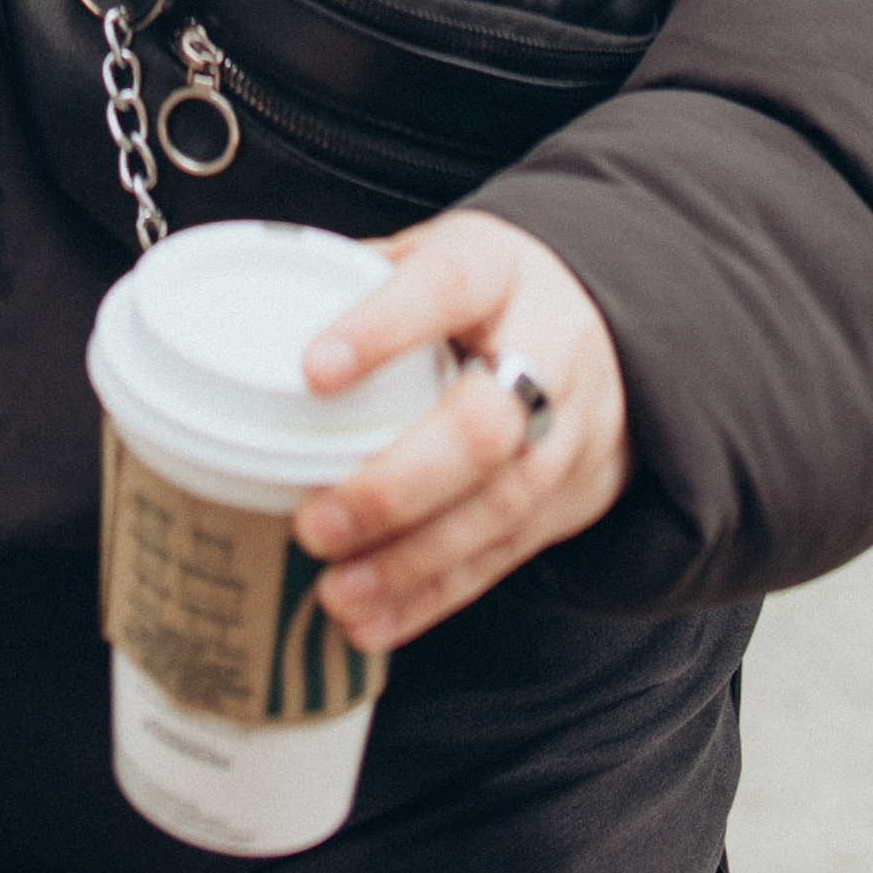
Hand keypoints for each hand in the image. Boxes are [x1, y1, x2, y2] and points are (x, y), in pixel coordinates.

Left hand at [291, 211, 629, 651]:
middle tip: (313, 522)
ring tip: (336, 592)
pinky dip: (434, 597)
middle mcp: (549, 352)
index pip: (445, 288)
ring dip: (411, 562)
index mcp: (499, 272)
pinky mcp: (571, 501)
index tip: (311, 371)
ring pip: (499, 508)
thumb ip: (366, 276)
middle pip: (485, 427)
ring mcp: (571, 434)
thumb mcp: (442, 251)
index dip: (380, 329)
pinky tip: (374, 621)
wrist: (615, 329)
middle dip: (395, 486)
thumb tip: (257, 305)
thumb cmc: (492, 290)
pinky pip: (503, 557)